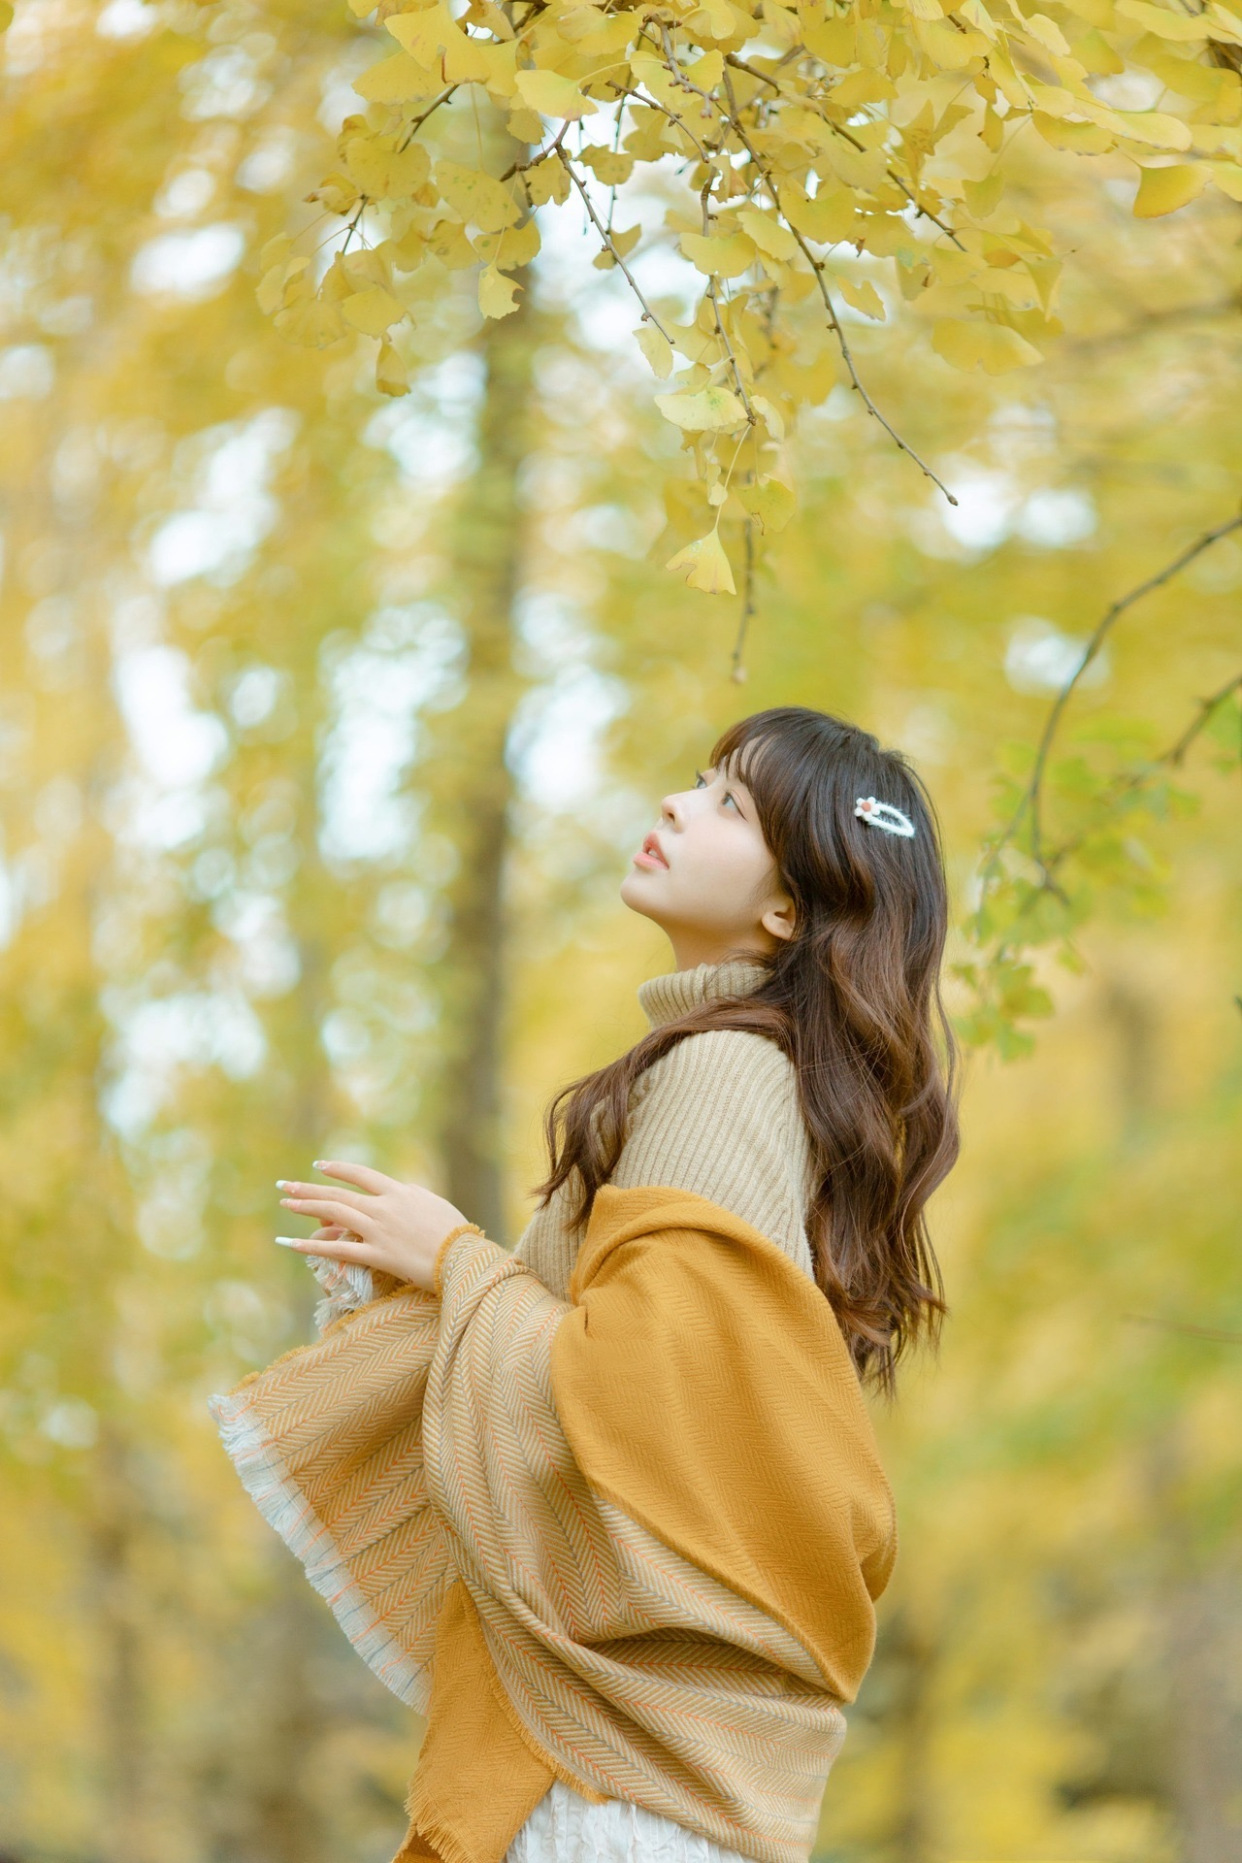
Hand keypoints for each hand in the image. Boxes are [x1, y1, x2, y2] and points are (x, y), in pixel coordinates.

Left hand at [274, 1160, 471, 1293]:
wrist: (462, 1256)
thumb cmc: (455, 1231)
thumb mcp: (434, 1204)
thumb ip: (412, 1195)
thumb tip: (400, 1190)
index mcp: (399, 1192)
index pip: (361, 1175)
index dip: (338, 1169)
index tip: (319, 1165)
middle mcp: (384, 1207)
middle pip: (339, 1193)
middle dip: (309, 1188)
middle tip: (285, 1185)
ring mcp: (378, 1230)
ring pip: (334, 1215)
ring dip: (306, 1207)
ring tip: (285, 1203)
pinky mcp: (377, 1255)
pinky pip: (338, 1249)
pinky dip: (312, 1245)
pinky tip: (291, 1242)